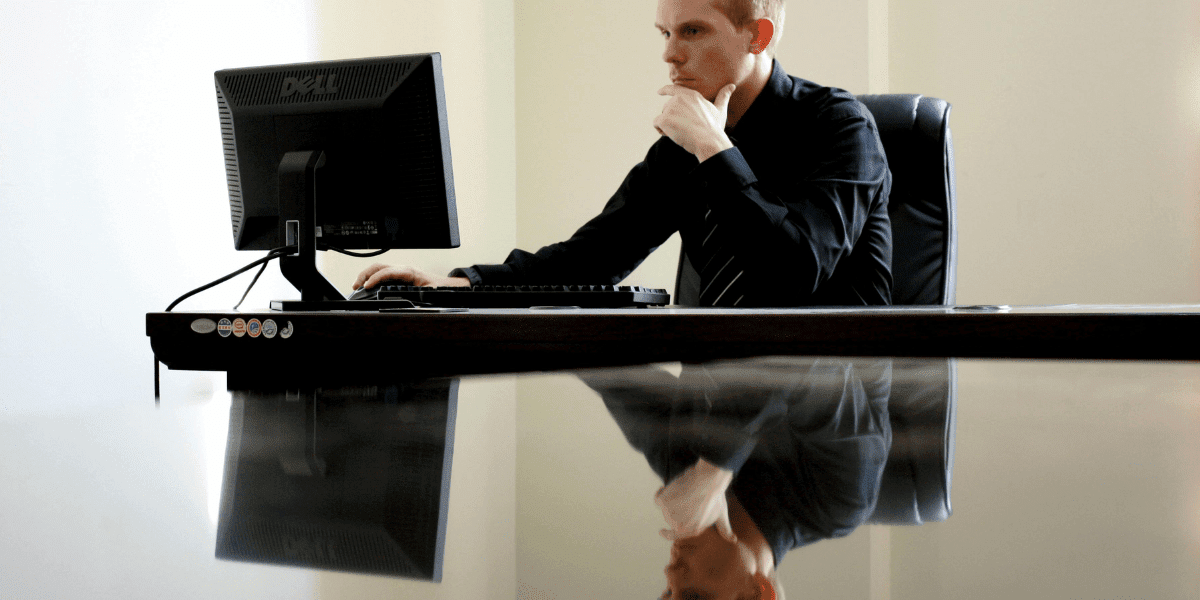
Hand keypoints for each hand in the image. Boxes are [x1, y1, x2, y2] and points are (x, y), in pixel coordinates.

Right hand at [352, 263, 469, 289]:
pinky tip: (367, 285)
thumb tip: (412, 302)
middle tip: (356, 286)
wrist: (444, 285)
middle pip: (379, 266)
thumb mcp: (430, 293)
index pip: (388, 271)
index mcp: (409, 272)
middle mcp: (403, 269)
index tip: (367, 286)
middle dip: (365, 274)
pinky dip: (372, 277)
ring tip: (357, 286)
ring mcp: (400, 271)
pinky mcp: (399, 275)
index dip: (376, 278)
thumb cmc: (438, 287)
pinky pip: (382, 273)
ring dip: (367, 275)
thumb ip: (420, 296)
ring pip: (379, 268)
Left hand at [653, 83, 735, 161]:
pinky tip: (673, 135)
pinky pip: (656, 124)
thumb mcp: (720, 109)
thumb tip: (732, 86)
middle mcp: (679, 98)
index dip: (665, 90)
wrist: (708, 140)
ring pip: (662, 117)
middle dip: (672, 119)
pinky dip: (661, 131)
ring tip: (681, 132)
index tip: (659, 92)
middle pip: (667, 108)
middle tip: (686, 129)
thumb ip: (723, 96)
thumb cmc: (715, 127)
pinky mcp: (664, 118)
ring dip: (668, 126)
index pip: (674, 88)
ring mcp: (670, 107)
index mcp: (691, 94)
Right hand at [655, 458, 736, 542]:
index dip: (668, 534)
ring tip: (685, 491)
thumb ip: (725, 530)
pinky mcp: (663, 502)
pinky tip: (668, 488)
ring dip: (672, 498)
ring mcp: (669, 514)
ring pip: (666, 506)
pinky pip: (658, 498)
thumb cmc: (715, 498)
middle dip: (678, 507)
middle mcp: (678, 525)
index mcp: (691, 530)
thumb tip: (733, 540)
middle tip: (689, 498)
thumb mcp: (721, 515)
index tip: (662, 531)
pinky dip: (662, 492)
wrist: (708, 481)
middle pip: (672, 516)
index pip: (674, 535)